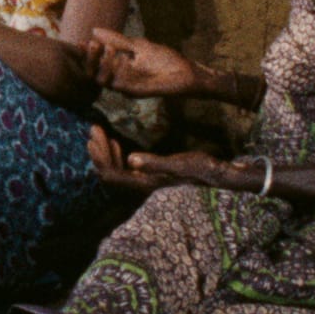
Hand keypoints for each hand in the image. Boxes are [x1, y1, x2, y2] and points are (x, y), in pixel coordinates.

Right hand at [83, 28, 198, 96]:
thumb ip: (117, 40)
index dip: (85, 54)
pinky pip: (120, 86)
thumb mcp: (137, 46)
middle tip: (92, 44)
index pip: (95, 63)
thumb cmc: (164, 60)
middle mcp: (118, 79)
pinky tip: (122, 59)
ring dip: (104, 65)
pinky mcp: (137, 93)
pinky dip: (119, 73)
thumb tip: (94, 29)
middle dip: (90, 59)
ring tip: (108, 49)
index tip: (80, 43)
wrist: (186, 72)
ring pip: (104, 81)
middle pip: (93, 74)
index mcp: (117, 68)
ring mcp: (126, 87)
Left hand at [88, 126, 232, 192]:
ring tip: (100, 131)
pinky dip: (116, 154)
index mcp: (145, 183)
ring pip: (115, 170)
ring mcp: (145, 181)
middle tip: (93, 128)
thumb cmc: (202, 170)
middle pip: (109, 172)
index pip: (111, 175)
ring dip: (105, 151)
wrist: (221, 177)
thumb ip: (155, 163)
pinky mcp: (150, 175)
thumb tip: (131, 160)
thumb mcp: (180, 164)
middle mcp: (141, 185)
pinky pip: (125, 168)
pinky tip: (117, 142)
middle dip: (98, 151)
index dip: (99, 157)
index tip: (94, 135)